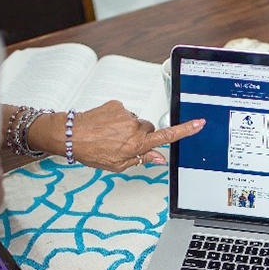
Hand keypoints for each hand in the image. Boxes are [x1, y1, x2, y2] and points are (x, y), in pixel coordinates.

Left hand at [29, 101, 204, 170]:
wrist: (69, 134)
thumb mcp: (118, 164)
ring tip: (110, 136)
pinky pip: (124, 112)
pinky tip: (105, 127)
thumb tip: (158, 158)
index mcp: (137, 144)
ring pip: (136, 121)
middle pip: (150, 129)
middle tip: (125, 144)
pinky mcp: (117, 104)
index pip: (167, 137)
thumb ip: (141, 160)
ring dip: (128, 128)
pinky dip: (117, 119)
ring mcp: (126, 114)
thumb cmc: (91, 151)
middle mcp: (134, 127)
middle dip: (142, 136)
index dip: (185, 130)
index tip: (199, 123)